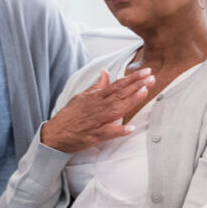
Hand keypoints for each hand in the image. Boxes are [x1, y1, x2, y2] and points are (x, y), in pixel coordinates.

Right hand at [40, 69, 154, 152]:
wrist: (55, 134)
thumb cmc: (69, 116)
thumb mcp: (81, 97)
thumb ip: (96, 86)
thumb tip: (105, 73)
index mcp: (96, 97)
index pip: (117, 85)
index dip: (132, 78)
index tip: (146, 72)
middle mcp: (98, 106)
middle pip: (120, 94)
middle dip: (137, 85)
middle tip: (151, 77)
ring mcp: (97, 120)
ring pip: (117, 109)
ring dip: (131, 100)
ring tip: (144, 91)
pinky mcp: (94, 135)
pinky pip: (108, 132)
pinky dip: (119, 130)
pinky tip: (130, 128)